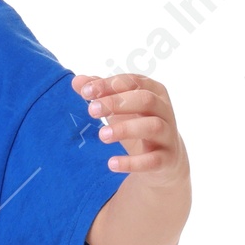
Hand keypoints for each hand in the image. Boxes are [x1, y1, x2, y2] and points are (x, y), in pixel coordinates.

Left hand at [71, 73, 186, 182]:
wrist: (164, 159)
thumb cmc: (137, 125)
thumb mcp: (120, 108)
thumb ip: (101, 94)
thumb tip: (77, 81)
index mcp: (153, 91)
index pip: (133, 82)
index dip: (109, 85)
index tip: (85, 92)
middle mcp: (164, 110)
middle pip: (145, 99)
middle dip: (117, 103)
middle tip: (91, 110)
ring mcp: (167, 134)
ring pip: (152, 126)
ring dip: (125, 129)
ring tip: (102, 135)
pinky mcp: (166, 159)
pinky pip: (152, 160)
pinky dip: (132, 162)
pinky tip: (112, 163)